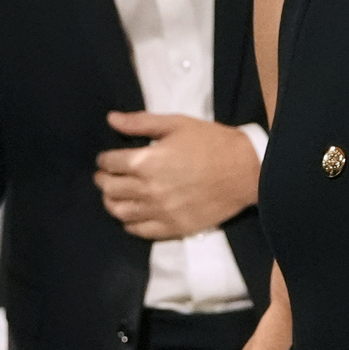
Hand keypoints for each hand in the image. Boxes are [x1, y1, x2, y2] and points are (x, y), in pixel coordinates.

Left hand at [95, 112, 259, 241]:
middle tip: (104, 176)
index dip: (104, 159)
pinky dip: (129, 223)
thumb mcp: (176, 124)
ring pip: (120, 212)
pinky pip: (139, 230)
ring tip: (114, 195)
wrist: (245, 171)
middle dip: (103, 180)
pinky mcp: (173, 227)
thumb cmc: (211, 142)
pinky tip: (131, 215)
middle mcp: (147, 189)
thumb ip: (140, 122)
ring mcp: (160, 211)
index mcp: (145, 161)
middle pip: (110, 188)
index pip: (110, 163)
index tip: (105, 159)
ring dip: (111, 202)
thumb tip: (111, 119)